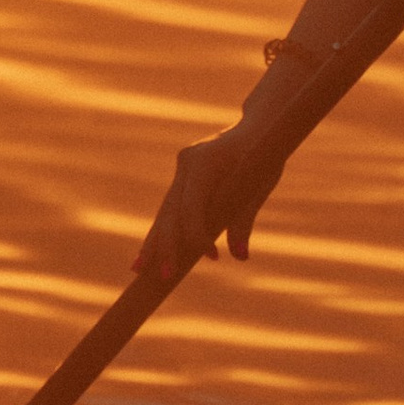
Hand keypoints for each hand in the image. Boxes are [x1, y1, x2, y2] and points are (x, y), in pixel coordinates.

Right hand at [144, 113, 287, 283]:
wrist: (259, 127)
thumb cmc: (264, 156)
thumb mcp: (260, 187)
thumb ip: (245, 220)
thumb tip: (240, 256)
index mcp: (205, 161)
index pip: (192, 205)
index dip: (197, 233)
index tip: (212, 256)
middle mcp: (187, 163)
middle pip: (170, 210)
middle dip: (165, 245)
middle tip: (165, 277)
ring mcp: (182, 169)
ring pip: (165, 211)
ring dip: (154, 242)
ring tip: (139, 271)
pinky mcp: (183, 176)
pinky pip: (171, 208)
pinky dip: (162, 231)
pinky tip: (148, 256)